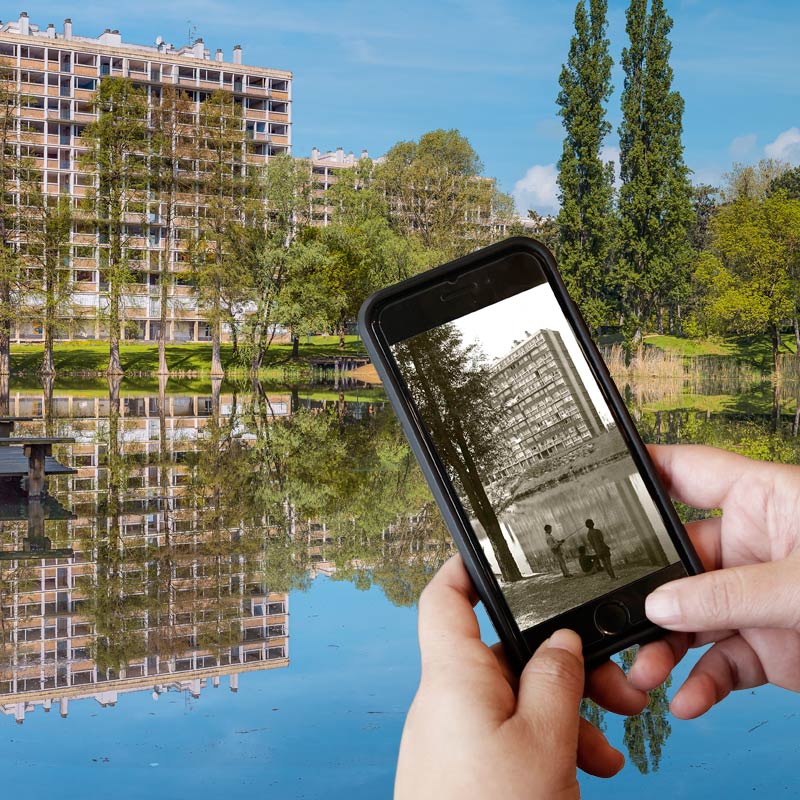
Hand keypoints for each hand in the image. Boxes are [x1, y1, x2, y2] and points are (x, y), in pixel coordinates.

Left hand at [395, 556, 647, 798]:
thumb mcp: (542, 742)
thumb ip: (555, 680)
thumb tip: (560, 641)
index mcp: (454, 676)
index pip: (444, 597)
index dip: (464, 566)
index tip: (495, 550)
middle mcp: (449, 699)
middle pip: (504, 652)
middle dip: (561, 663)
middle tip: (611, 684)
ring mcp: (456, 734)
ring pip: (516, 698)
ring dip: (565, 712)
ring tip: (607, 747)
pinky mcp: (466, 767)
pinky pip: (508, 734)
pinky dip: (548, 742)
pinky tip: (587, 767)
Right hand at [630, 444, 799, 718]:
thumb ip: (728, 593)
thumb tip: (661, 602)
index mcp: (763, 502)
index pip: (688, 471)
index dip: (643, 467)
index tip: (598, 473)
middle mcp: (752, 547)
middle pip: (676, 558)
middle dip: (644, 587)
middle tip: (612, 607)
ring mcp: (756, 599)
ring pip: (689, 616)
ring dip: (664, 645)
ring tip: (646, 670)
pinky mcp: (768, 647)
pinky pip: (720, 663)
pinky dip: (700, 683)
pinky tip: (688, 699)